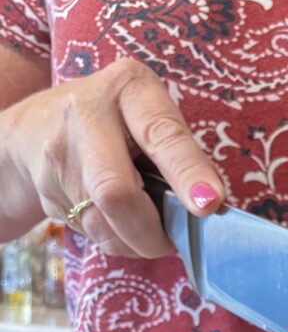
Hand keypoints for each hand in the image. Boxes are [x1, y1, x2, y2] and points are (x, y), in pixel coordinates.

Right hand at [0, 58, 225, 256]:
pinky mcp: (45, 187)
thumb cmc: (115, 123)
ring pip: (101, 221)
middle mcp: (86, 114)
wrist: (33, 128)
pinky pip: (88, 230)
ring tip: (148, 235)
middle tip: (170, 243)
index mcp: (129, 88)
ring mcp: (58, 153)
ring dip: (133, 242)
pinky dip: (113, 240)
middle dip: (150, 231)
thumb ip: (176, 151)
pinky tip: (118, 226)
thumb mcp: (147, 115)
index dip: (187, 173)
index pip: (162, 135)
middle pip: (117, 191)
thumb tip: (208, 207)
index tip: (209, 204)